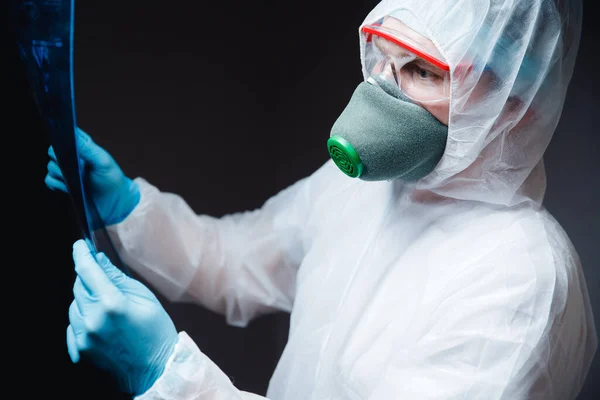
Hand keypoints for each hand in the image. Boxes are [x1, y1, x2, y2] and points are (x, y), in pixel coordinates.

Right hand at [45, 128, 140, 225]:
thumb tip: (72, 135)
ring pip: (50, 166)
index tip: (66, 144)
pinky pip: (49, 181)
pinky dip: (56, 184)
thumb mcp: (103, 162)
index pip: (66, 135)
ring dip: (60, 173)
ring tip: (75, 180)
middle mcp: (72, 158)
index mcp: (83, 148)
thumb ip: (88, 149)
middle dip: (60, 157)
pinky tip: (68, 188)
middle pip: (53, 150)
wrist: (114, 204)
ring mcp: (66, 172)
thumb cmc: (111, 180)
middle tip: (74, 166)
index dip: (63, 137)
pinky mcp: (61, 185)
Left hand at [67, 240, 177, 395]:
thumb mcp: (145, 298)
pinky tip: (102, 325)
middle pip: (78, 287)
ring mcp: (83, 338)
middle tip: (106, 282)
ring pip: (74, 306)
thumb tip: (99, 259)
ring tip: (109, 310)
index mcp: (112, 303)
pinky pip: (72, 326)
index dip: (81, 254)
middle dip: (88, 279)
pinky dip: (83, 320)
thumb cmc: (156, 332)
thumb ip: (118, 278)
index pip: (86, 270)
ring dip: (86, 301)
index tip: (79, 245)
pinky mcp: (79, 352)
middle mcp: (93, 320)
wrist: (155, 370)